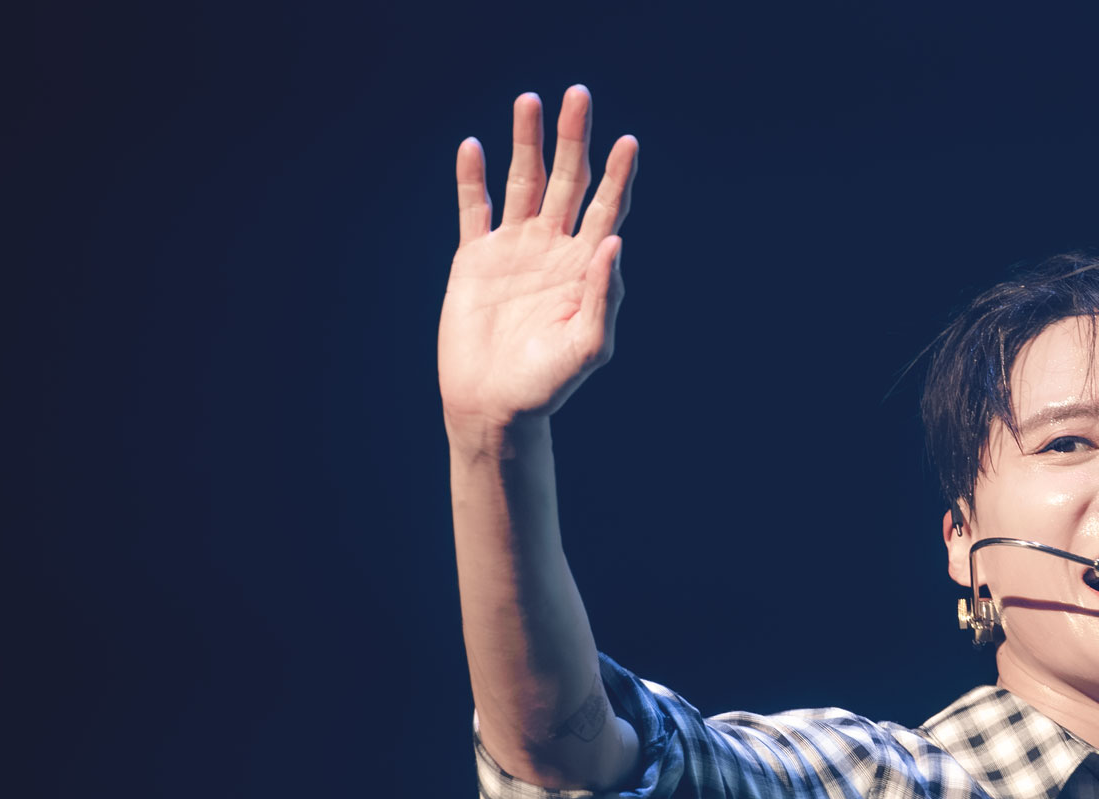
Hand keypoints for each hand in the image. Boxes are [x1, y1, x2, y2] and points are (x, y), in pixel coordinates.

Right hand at [438, 87, 635, 438]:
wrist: (493, 404)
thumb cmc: (547, 385)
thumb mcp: (587, 347)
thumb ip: (603, 296)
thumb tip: (614, 242)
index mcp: (585, 267)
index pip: (606, 209)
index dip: (616, 176)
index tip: (627, 142)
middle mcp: (553, 250)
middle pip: (567, 182)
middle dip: (573, 139)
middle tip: (578, 95)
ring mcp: (514, 251)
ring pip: (522, 182)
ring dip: (526, 142)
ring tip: (528, 100)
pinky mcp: (475, 259)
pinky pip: (473, 209)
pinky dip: (471, 178)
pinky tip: (474, 146)